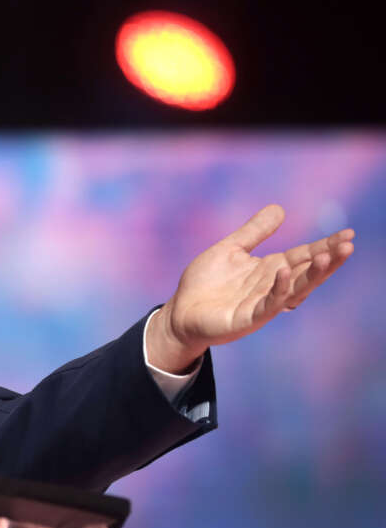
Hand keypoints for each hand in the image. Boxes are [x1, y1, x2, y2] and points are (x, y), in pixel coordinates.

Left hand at [148, 204, 354, 373]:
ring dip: (312, 275)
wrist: (180, 312)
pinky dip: (278, 290)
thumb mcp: (230, 249)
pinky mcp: (247, 319)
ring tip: (326, 257)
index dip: (325, 246)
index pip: (303, 255)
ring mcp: (262, 304)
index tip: (348, 234)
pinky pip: (268, 305)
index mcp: (270, 269)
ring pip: (294, 289)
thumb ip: (254, 232)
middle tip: (348, 246)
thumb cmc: (205, 283)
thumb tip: (280, 208)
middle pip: (307, 272)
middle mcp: (271, 286)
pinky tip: (284, 272)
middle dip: (328, 260)